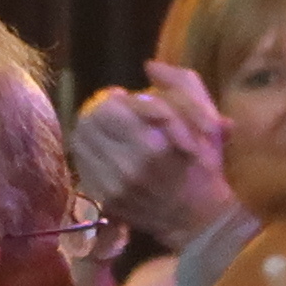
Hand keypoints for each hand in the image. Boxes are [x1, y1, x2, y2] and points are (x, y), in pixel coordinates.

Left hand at [68, 65, 238, 251]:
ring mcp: (116, 186)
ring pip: (81, 142)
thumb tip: (150, 66)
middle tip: (112, 109)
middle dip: (100, 110)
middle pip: (90, 121)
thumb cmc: (204, 164)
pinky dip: (89, 152)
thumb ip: (181, 84)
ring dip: (91, 128)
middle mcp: (131, 166)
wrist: (198, 218)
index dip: (114, 97)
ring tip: (107, 128)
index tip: (124, 96)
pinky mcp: (107, 200)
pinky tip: (104, 149)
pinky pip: (83, 166)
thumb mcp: (205, 118)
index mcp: (157, 144)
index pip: (112, 107)